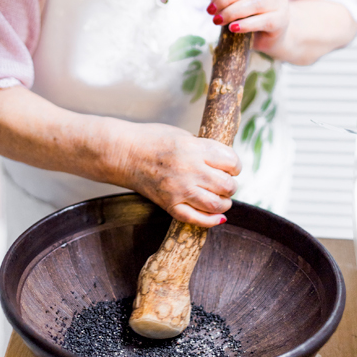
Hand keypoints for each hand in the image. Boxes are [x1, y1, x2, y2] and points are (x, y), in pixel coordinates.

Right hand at [104, 119, 240, 227]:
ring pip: (217, 205)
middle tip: (224, 182)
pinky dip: (211, 220)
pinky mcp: (169, 204)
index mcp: (194, 148)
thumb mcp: (181, 135)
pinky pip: (196, 219)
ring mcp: (179, 189)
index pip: (231, 161)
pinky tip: (216, 216)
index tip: (231, 166)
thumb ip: (202, 148)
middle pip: (228, 185)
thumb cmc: (150, 139)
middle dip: (231, 185)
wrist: (121, 153)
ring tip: (220, 198)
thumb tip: (223, 163)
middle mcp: (190, 170)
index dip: (235, 165)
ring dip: (224, 203)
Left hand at [204, 0, 289, 56]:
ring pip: (256, 2)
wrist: (271, 34)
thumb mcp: (234, 1)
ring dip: (232, 11)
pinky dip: (246, 24)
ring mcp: (278, 0)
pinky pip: (264, 20)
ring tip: (218, 20)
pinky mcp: (281, 19)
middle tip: (210, 11)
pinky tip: (233, 28)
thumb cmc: (248, 15)